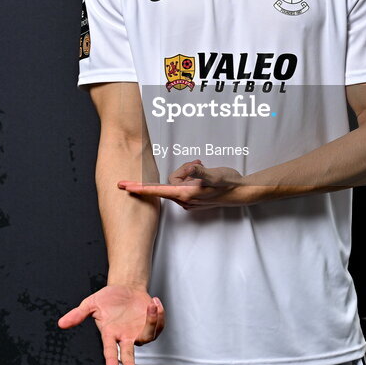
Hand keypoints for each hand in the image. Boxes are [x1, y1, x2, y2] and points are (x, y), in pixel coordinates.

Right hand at [58, 285, 164, 364]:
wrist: (126, 289)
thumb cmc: (109, 298)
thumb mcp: (91, 303)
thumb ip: (78, 314)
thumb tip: (62, 324)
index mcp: (110, 333)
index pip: (110, 350)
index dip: (111, 361)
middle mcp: (125, 336)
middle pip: (129, 353)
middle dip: (130, 363)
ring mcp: (138, 332)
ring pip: (148, 336)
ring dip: (152, 321)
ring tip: (151, 305)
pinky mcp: (150, 325)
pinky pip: (158, 325)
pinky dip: (159, 314)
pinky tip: (154, 303)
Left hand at [118, 159, 250, 209]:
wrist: (242, 193)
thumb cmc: (229, 183)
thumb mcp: (216, 174)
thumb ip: (201, 172)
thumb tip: (191, 169)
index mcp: (185, 194)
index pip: (156, 190)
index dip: (139, 187)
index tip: (123, 186)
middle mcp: (184, 200)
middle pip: (170, 180)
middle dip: (182, 170)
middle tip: (198, 164)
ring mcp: (188, 200)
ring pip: (177, 180)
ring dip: (188, 171)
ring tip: (203, 168)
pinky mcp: (193, 198)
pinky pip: (184, 184)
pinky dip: (191, 176)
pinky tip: (203, 173)